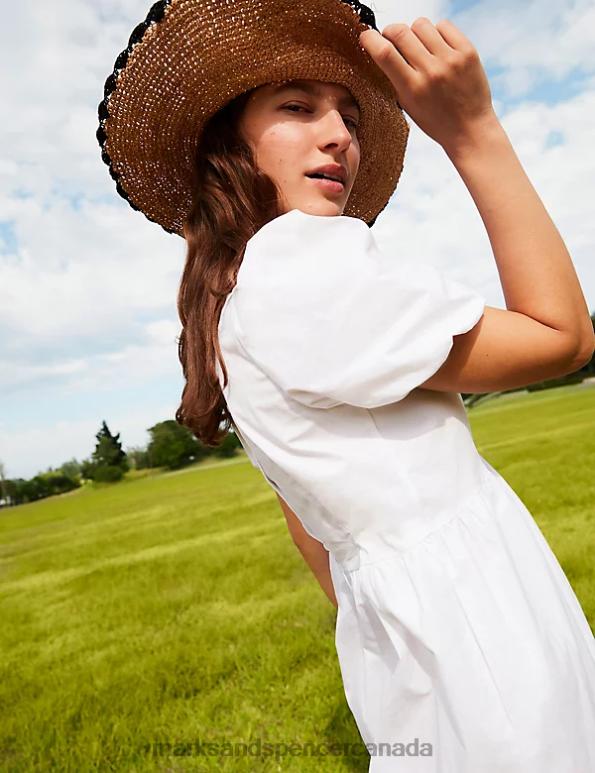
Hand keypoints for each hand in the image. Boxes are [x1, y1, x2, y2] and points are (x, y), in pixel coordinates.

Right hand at [360, 18, 496, 150]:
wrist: (470, 129)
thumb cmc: (435, 120)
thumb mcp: (408, 105)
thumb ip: (396, 78)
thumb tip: (382, 48)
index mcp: (412, 89)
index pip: (384, 53)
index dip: (370, 39)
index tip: (366, 36)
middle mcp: (431, 71)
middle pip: (401, 32)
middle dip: (390, 32)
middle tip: (391, 38)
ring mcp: (451, 60)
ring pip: (421, 24)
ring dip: (414, 32)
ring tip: (419, 46)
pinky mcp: (467, 51)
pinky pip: (443, 26)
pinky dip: (436, 32)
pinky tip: (437, 47)